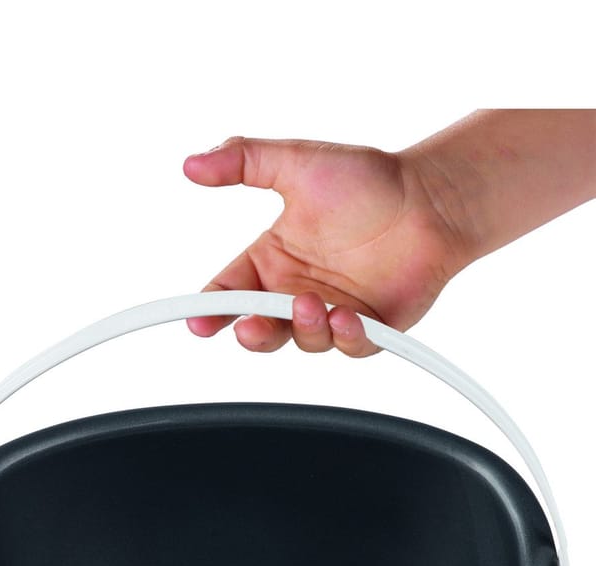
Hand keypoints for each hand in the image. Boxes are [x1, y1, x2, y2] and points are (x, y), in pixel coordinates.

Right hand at [183, 136, 467, 356]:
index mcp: (273, 259)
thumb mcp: (297, 163)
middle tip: (249, 325)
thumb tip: (192, 163)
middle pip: (261, 328)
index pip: (230, 291)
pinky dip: (345, 337)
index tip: (197, 320)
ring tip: (309, 303)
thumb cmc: (370, 181)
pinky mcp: (370, 328)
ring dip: (302, 328)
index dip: (211, 309)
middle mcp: (297, 290)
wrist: (433, 198)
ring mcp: (332, 311)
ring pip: (303, 340)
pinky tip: (346, 316)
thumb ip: (243, 161)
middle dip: (252, 333)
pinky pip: (350, 346)